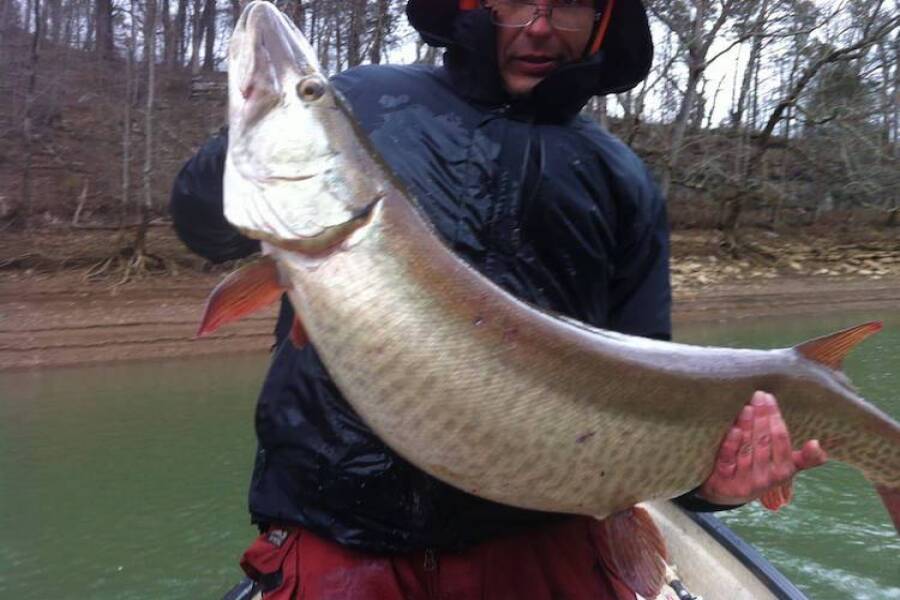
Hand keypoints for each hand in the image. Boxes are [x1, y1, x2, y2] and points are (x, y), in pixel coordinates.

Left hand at [698, 391, 827, 506]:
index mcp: (783, 473)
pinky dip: (732, 443)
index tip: (770, 398)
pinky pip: (729, 459)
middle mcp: (765, 479)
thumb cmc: (761, 472)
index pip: (781, 440)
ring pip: (747, 449)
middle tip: (758, 395)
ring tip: (748, 406)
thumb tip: (817, 444)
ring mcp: (744, 480)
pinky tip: (734, 428)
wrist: (727, 493)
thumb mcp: (784, 468)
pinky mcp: (724, 480)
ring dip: (748, 425)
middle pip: (764, 442)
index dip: (775, 418)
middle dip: (762, 416)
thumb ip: (804, 458)